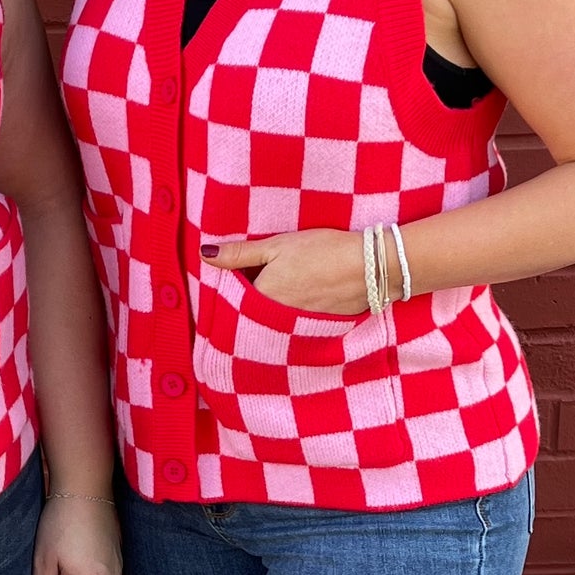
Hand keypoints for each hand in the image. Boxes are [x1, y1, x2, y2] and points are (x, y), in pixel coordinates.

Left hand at [200, 228, 369, 315]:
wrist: (371, 267)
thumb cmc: (322, 250)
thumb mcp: (277, 245)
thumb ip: (240, 253)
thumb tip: (204, 254)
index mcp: (262, 299)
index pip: (235, 297)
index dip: (234, 284)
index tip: (238, 271)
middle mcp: (276, 320)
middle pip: (253, 311)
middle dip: (251, 298)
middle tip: (265, 277)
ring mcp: (298, 328)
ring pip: (273, 319)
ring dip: (271, 307)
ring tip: (285, 285)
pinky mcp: (318, 329)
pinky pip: (294, 325)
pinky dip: (292, 314)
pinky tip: (304, 295)